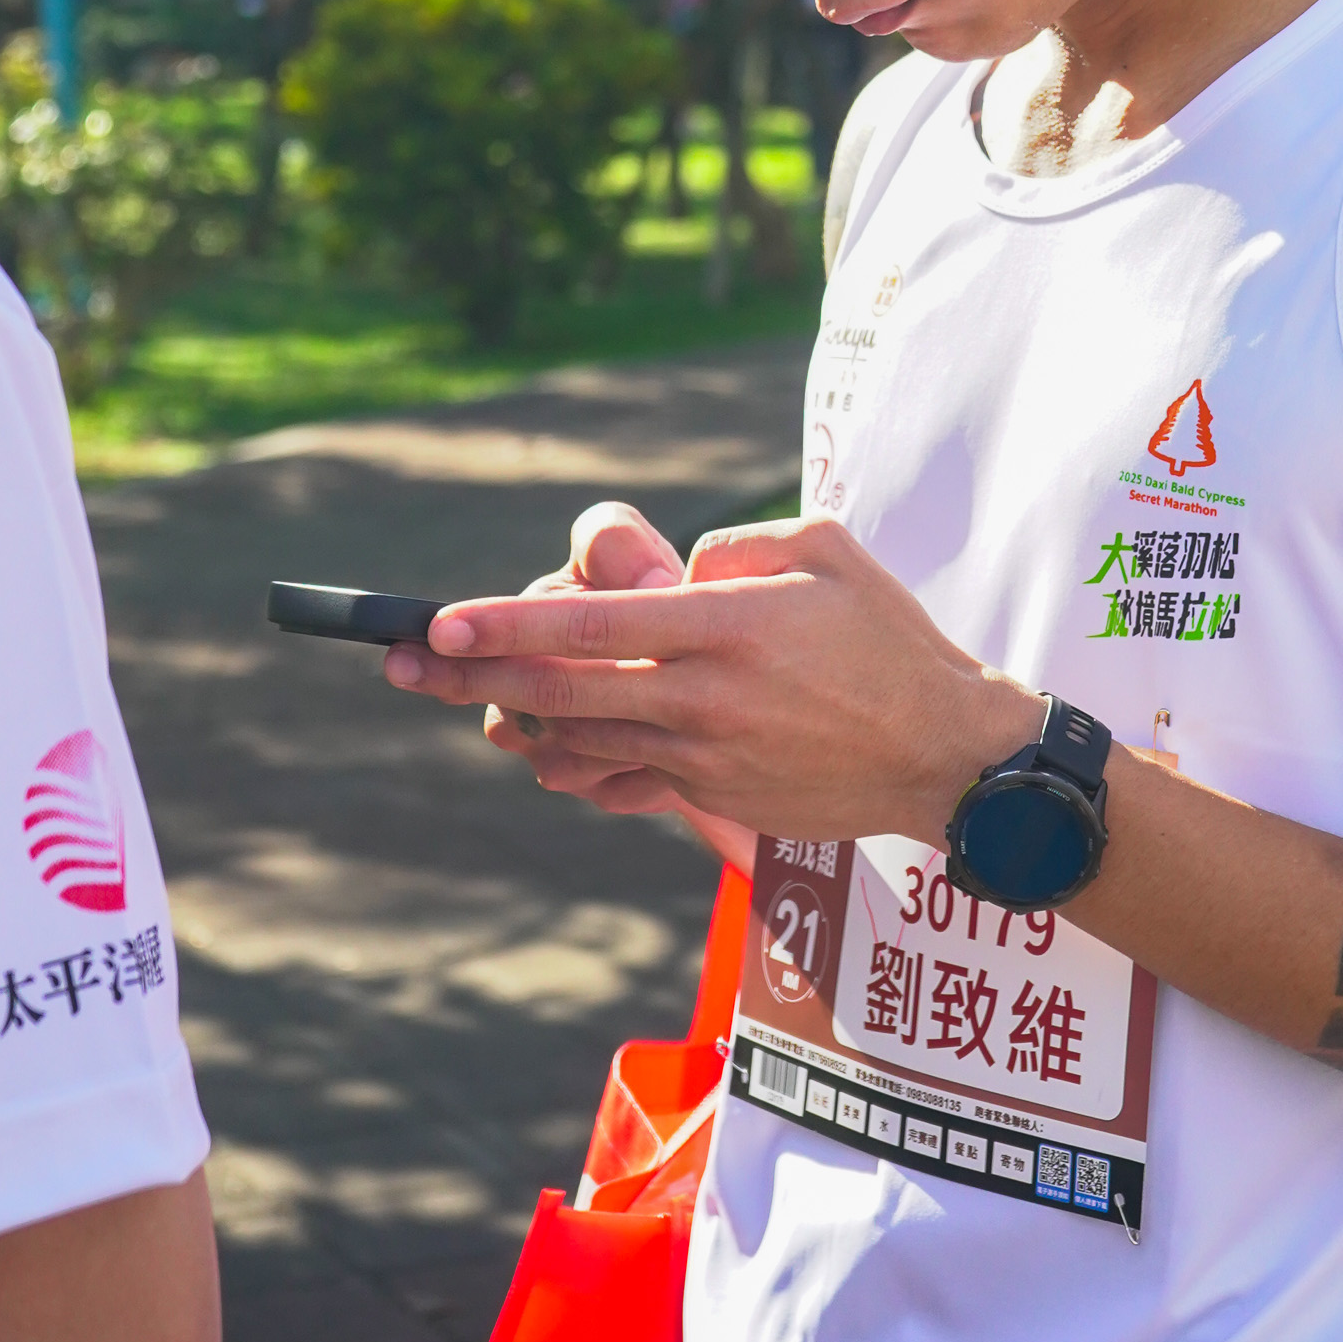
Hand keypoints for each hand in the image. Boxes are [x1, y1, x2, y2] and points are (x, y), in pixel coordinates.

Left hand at [385, 509, 1039, 848]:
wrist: (943, 755)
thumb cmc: (889, 636)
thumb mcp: (825, 549)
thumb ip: (733, 547)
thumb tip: (666, 572)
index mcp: (725, 626)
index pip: (591, 626)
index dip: (504, 625)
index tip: (438, 621)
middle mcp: (703, 696)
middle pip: (558, 691)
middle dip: (466, 677)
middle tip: (399, 664)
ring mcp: (703, 755)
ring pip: (577, 741)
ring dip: (511, 720)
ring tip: (462, 695)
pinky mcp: (712, 794)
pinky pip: (617, 783)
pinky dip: (568, 765)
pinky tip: (539, 748)